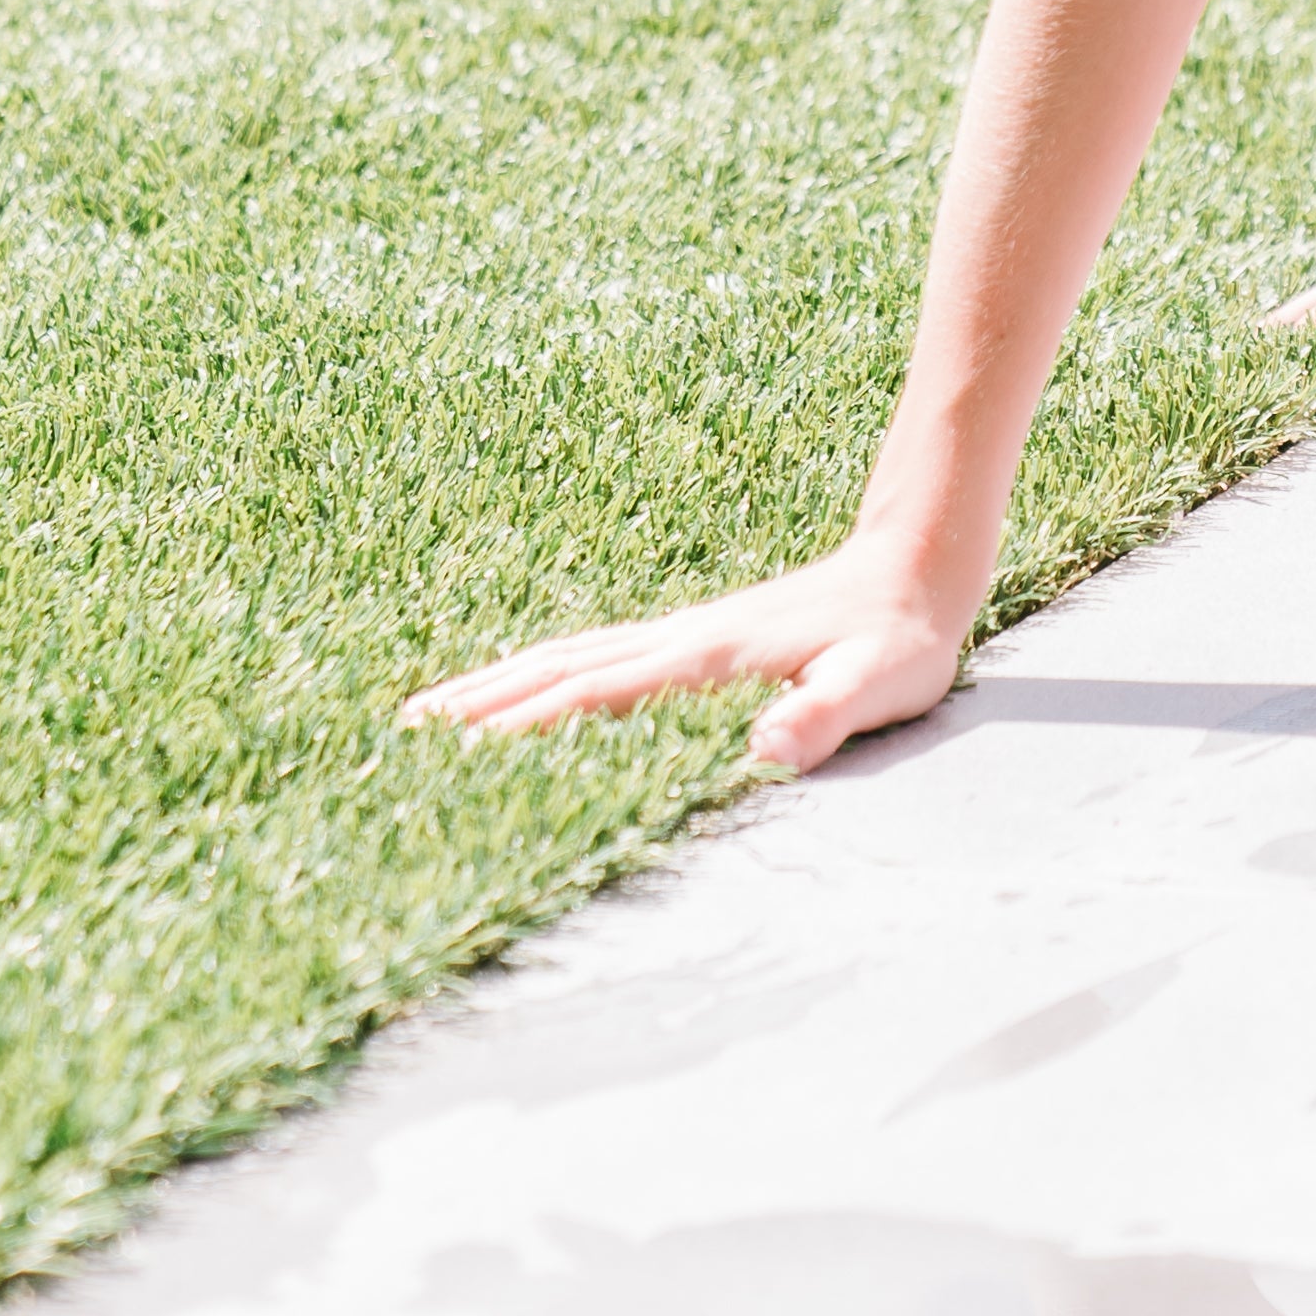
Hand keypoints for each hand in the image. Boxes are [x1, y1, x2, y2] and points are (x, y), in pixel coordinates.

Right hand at [402, 551, 973, 778]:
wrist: (918, 561)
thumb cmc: (900, 637)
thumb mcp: (876, 684)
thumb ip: (821, 717)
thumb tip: (764, 747)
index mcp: (704, 659)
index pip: (592, 695)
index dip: (521, 727)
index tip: (447, 754)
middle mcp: (677, 639)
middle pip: (554, 668)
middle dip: (478, 703)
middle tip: (397, 733)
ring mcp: (680, 631)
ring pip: (565, 655)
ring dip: (496, 682)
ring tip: (427, 710)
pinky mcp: (693, 635)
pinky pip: (592, 653)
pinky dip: (537, 669)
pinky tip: (520, 684)